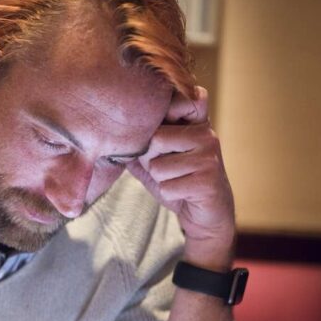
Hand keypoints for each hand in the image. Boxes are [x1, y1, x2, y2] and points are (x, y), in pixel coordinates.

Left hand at [128, 86, 235, 267]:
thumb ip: (140, 145)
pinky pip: (167, 187)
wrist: (207, 214)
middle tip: (169, 170)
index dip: (157, 121)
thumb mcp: (158, 159)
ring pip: (158, 167)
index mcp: (196, 124)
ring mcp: (209, 157)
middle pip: (154, 141)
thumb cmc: (180, 182)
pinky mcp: (207, 181)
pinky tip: (184, 194)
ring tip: (178, 181)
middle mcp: (206, 135)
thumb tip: (111, 132)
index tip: (157, 136)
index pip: (171, 106)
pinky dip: (169, 195)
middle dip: (152, 161)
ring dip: (161, 181)